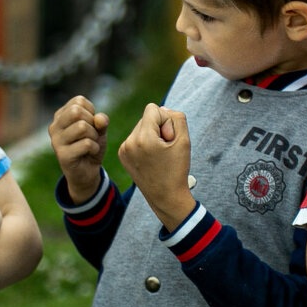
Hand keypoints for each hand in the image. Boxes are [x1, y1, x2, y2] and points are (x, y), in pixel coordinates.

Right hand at [49, 96, 109, 203]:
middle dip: (91, 122)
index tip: (91, 124)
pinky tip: (90, 153)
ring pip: (82, 127)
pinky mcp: (63, 155)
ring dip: (94, 136)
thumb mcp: (98, 130)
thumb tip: (99, 119)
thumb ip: (101, 121)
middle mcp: (54, 127)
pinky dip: (95, 147)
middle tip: (92, 134)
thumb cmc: (90, 147)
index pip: (79, 101)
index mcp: (60, 116)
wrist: (86, 172)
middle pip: (76, 111)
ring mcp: (56, 141)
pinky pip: (86, 144)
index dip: (91, 111)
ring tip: (91, 143)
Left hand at [118, 103, 194, 231]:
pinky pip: (135, 137)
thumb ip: (176, 118)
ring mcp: (123, 149)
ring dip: (152, 135)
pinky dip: (144, 143)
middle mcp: (129, 142)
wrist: (165, 197)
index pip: (154, 109)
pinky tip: (150, 158)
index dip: (167, 121)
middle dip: (159, 128)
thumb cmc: (177, 169)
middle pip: (146, 117)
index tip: (169, 139)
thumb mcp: (184, 141)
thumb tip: (161, 109)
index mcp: (143, 138)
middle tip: (165, 149)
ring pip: (141, 127)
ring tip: (158, 154)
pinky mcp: (122, 155)